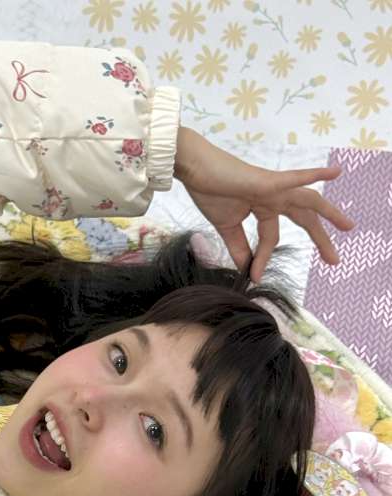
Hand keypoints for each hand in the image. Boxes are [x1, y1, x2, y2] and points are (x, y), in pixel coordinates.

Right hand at [173, 126, 354, 282]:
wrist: (194, 170)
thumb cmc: (209, 191)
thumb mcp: (226, 226)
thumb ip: (238, 246)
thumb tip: (246, 269)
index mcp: (263, 207)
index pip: (270, 238)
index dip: (263, 259)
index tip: (254, 276)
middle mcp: (273, 197)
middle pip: (303, 219)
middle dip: (320, 238)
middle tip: (334, 261)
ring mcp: (272, 187)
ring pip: (307, 200)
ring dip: (329, 212)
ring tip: (348, 226)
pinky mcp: (266, 180)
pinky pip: (293, 179)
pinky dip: (313, 176)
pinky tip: (335, 173)